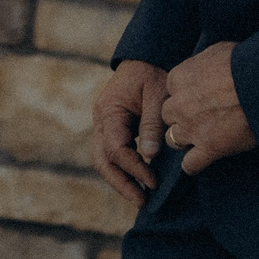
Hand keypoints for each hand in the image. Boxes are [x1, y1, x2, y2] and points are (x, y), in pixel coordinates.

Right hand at [92, 59, 169, 206]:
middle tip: (142, 202)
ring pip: (104, 161)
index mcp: (109, 111)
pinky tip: (141, 181)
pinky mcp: (114, 129)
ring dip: (121, 181)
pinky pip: (113, 154)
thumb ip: (152, 124)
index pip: (116, 149)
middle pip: (102, 161)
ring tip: (142, 198)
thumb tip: (149, 156)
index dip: (134, 168)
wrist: (146, 56)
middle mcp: (101, 121)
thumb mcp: (157, 94)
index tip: (153, 181)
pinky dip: (125, 170)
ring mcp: (105, 125)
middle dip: (121, 184)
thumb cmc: (153, 72)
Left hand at [163, 42, 257, 175]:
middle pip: (168, 116)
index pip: (171, 92)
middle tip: (201, 117)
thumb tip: (204, 66)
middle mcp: (179, 104)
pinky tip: (203, 159)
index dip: (184, 96)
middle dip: (181, 117)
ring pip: (173, 140)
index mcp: (179, 78)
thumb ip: (202, 62)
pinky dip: (194, 165)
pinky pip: (190, 165)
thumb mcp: (218, 51)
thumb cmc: (246, 63)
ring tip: (202, 137)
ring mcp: (192, 128)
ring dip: (185, 140)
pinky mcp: (209, 148)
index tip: (198, 98)